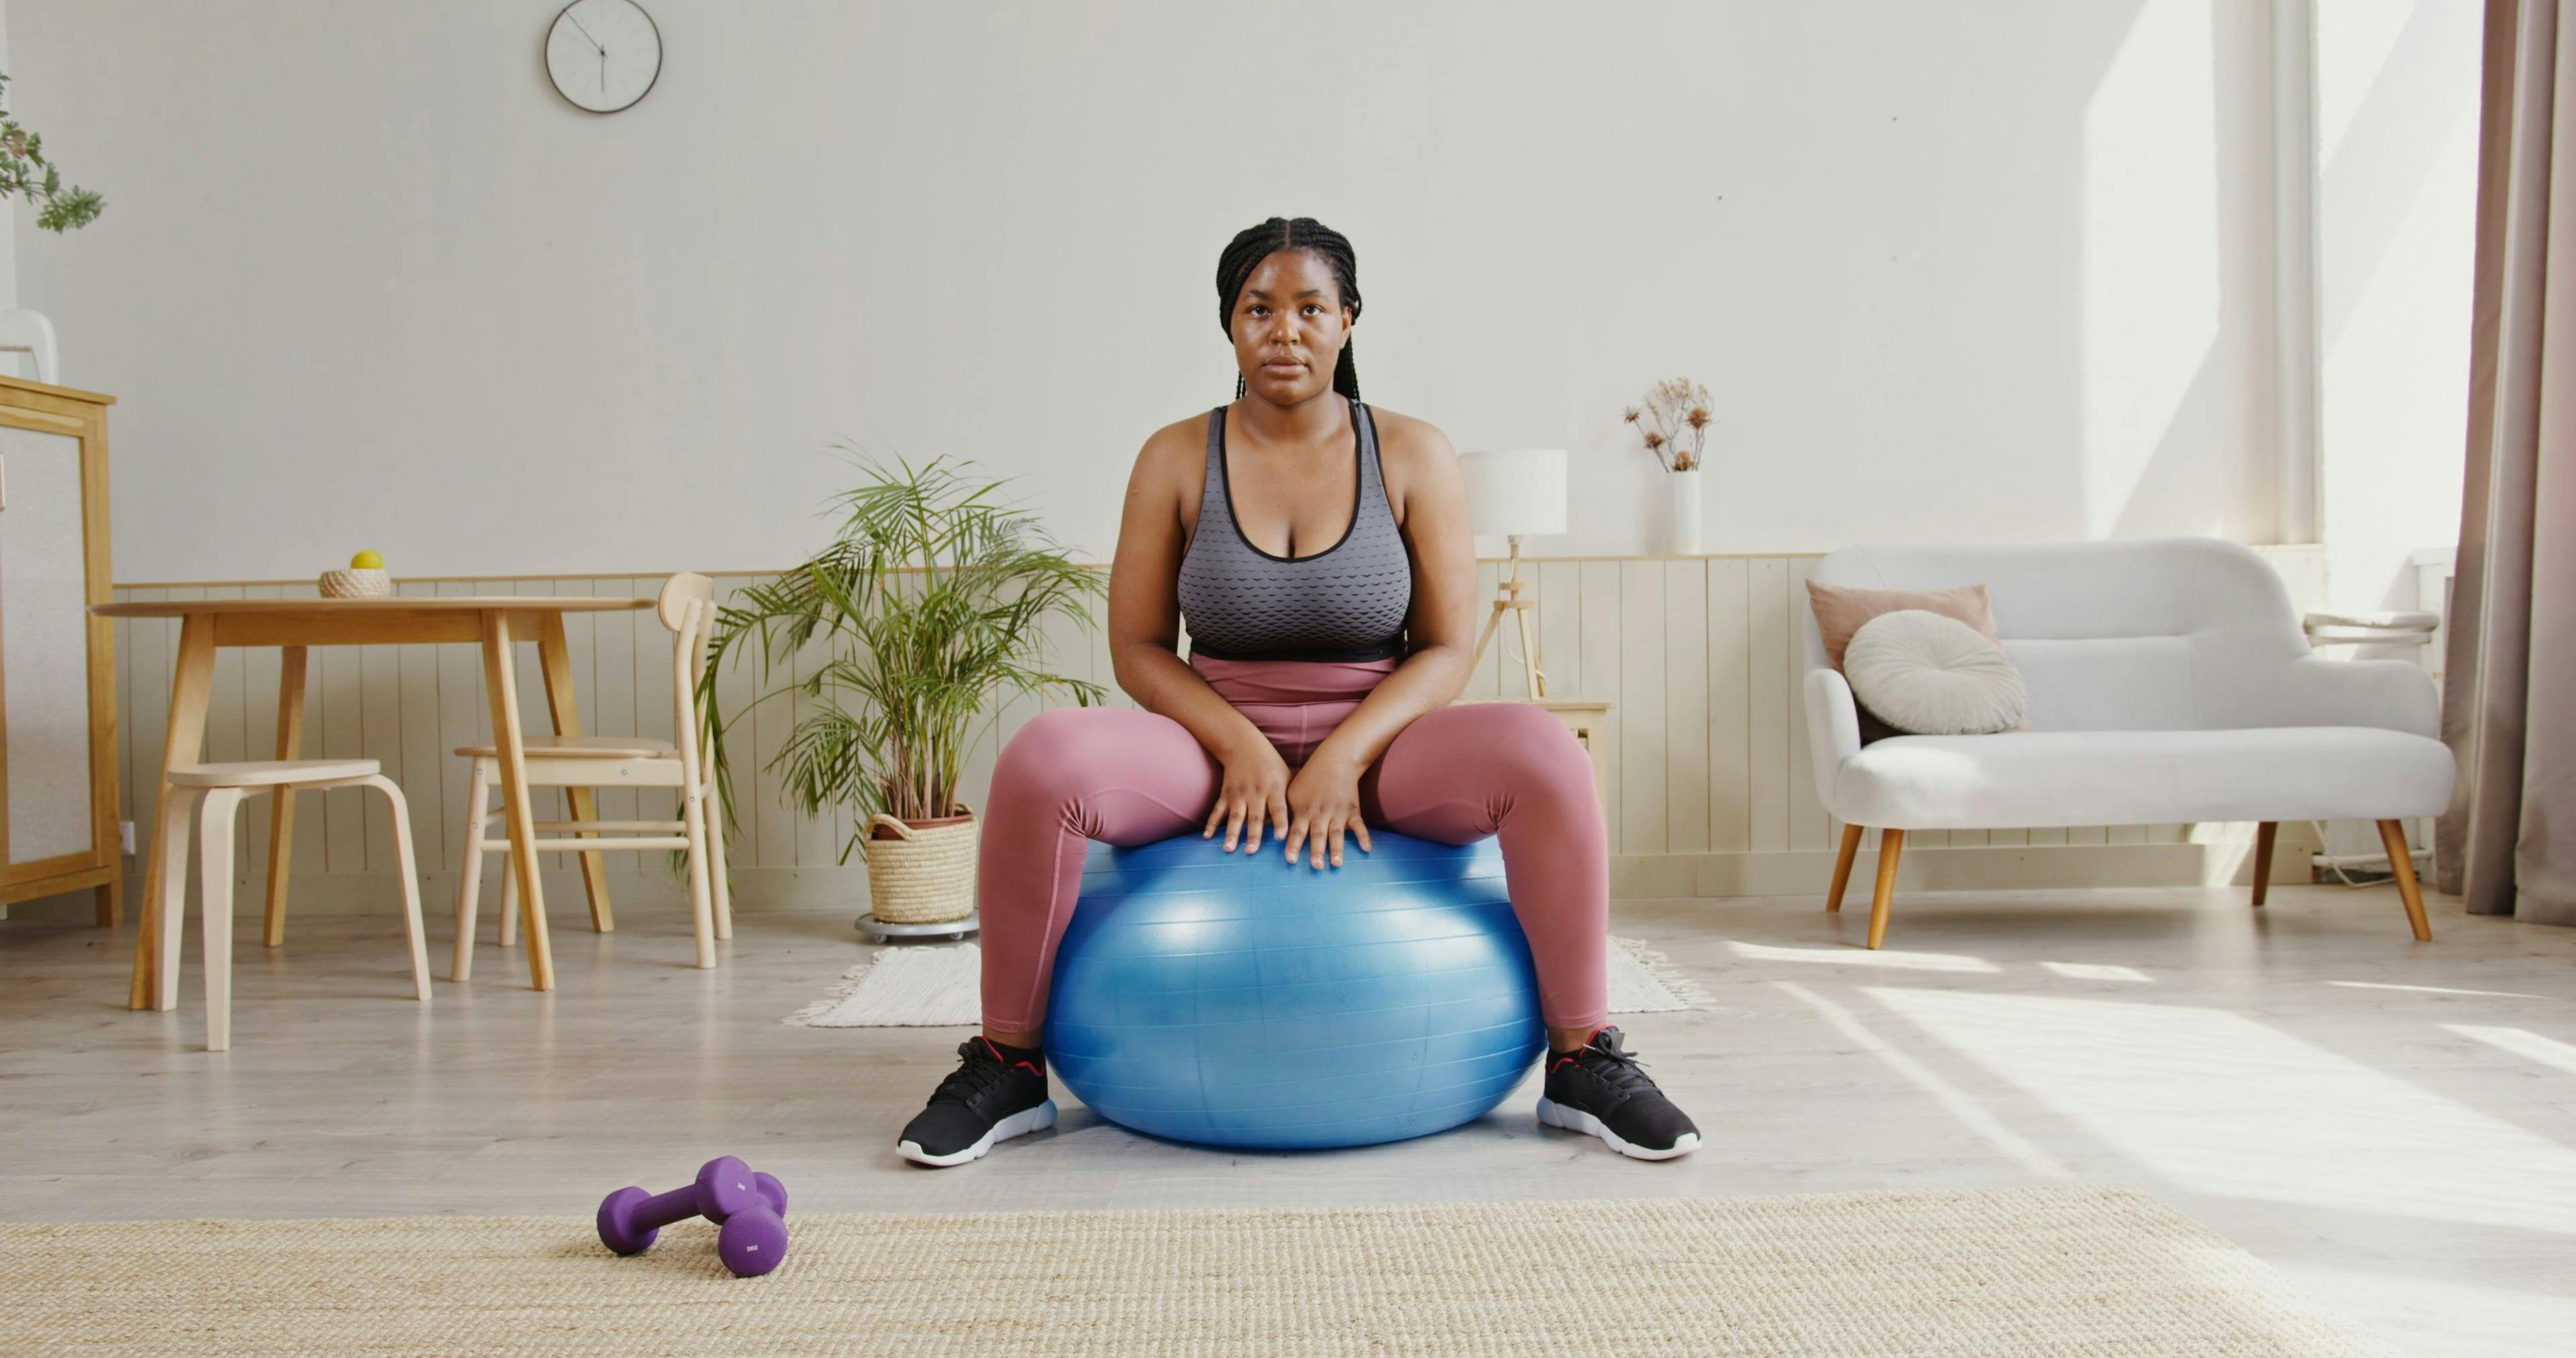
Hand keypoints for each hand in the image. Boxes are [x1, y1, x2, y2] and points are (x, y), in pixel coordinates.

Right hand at [1202, 737, 1289, 852]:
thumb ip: (1290, 799)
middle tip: (1251, 852)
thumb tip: (1298, 824)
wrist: (1244, 745)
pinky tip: (1207, 837)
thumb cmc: (1271, 764)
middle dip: (1253, 835)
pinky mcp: (1225, 794)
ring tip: (1228, 849)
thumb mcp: (1285, 776)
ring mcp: (1239, 794)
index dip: (1280, 823)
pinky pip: (1218, 810)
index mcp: (1274, 789)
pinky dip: (1211, 823)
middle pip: (1255, 816)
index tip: (1281, 838)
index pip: (1278, 808)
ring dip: (1231, 833)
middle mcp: (1256, 792)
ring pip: (1235, 816)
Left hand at [1283, 752, 1373, 868]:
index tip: (1290, 860)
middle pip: (1318, 834)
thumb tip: (1267, 829)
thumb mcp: (1291, 792)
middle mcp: (1320, 813)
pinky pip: (1359, 825)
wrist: (1335, 761)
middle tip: (1316, 866)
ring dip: (1337, 848)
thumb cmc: (1309, 778)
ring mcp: (1338, 812)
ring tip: (1337, 864)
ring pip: (1337, 832)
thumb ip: (1283, 813)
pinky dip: (1364, 836)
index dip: (1293, 845)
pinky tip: (1366, 849)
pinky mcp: (1352, 810)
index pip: (1296, 831)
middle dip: (1316, 851)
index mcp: (1304, 810)